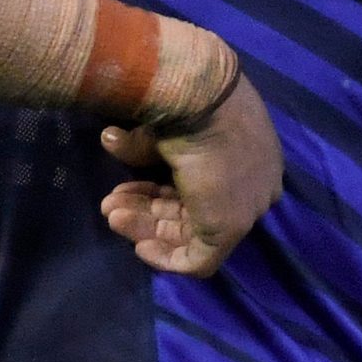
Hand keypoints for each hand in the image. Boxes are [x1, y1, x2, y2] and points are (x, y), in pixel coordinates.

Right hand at [100, 76, 283, 278]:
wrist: (202, 101)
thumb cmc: (187, 105)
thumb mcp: (164, 128)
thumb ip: (141, 145)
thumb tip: (110, 139)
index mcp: (246, 156)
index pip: (200, 185)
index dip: (160, 189)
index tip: (130, 186)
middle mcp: (251, 185)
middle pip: (192, 209)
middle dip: (147, 208)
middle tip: (111, 204)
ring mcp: (245, 208)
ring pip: (190, 231)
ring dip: (147, 226)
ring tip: (111, 214)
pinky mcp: (231, 230)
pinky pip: (199, 259)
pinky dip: (168, 258)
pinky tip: (140, 246)